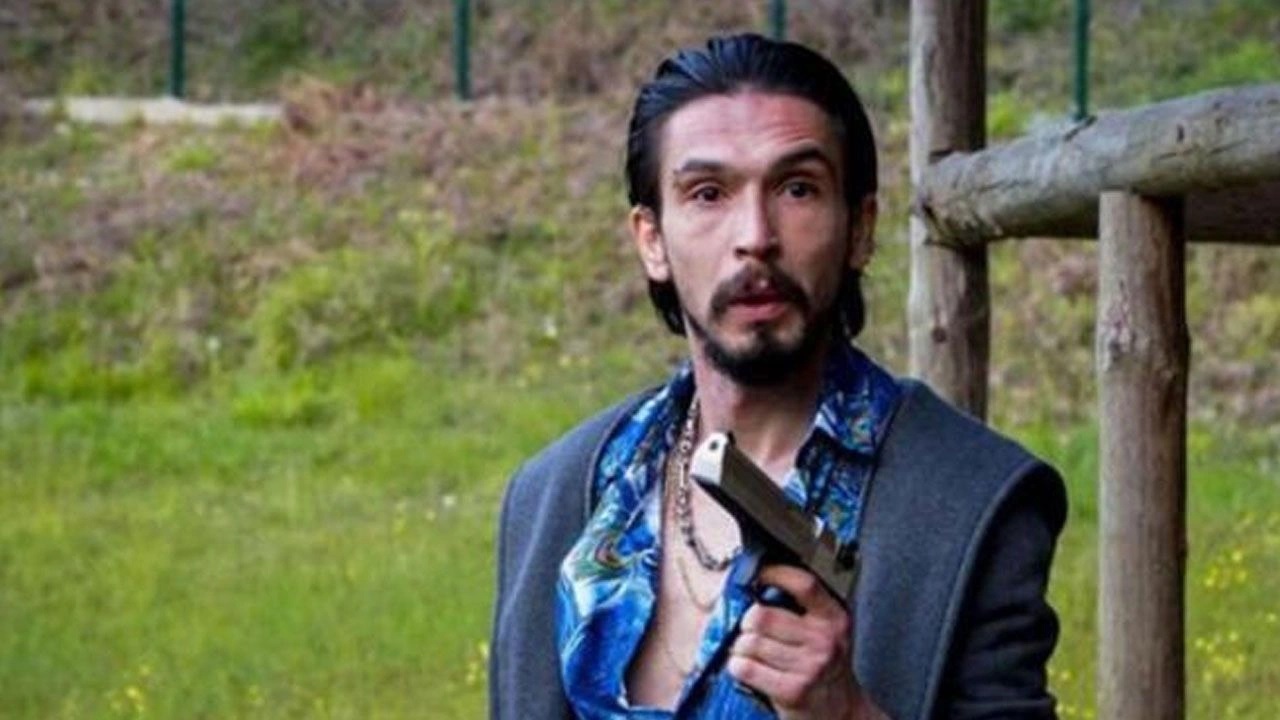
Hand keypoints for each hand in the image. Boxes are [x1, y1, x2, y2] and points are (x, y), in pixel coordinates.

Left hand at [726, 564, 872, 719]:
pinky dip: (738, 667)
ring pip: (749, 642)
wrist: (841, 712)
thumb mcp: (826, 633)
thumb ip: (802, 610)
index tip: (760, 575)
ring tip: (753, 654)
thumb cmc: (825, 669)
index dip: (776, 574)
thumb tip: (759, 585)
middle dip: (748, 623)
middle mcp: (825, 641)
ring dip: (742, 648)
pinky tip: (750, 669)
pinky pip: (745, 667)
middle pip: (762, 615)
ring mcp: (809, 667)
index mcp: (834, 619)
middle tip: (752, 631)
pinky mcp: (792, 691)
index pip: (804, 585)